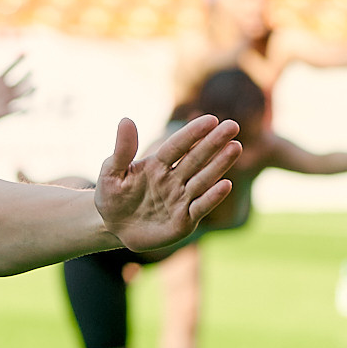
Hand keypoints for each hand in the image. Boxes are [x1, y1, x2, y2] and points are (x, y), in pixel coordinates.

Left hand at [0, 43, 33, 123]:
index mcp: (0, 80)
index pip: (12, 68)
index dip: (18, 60)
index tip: (25, 51)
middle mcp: (6, 89)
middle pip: (20, 81)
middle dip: (26, 77)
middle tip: (32, 72)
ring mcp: (6, 100)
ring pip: (21, 94)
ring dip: (29, 91)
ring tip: (35, 87)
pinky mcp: (5, 111)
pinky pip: (16, 109)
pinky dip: (21, 107)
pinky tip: (25, 106)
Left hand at [94, 114, 240, 252]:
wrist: (113, 227)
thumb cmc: (112, 197)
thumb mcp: (111, 173)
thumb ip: (122, 150)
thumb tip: (126, 120)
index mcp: (158, 164)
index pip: (178, 146)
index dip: (193, 134)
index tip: (210, 120)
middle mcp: (174, 179)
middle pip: (196, 158)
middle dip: (214, 143)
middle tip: (232, 126)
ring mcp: (181, 199)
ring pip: (203, 179)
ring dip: (219, 164)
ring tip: (235, 147)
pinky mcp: (185, 221)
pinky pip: (200, 207)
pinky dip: (212, 197)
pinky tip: (226, 185)